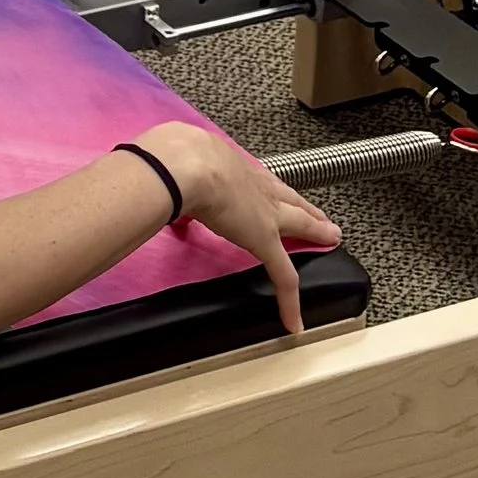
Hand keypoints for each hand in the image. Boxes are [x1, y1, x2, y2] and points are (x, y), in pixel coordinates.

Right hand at [136, 122, 339, 337]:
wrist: (186, 164)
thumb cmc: (174, 156)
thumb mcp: (171, 158)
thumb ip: (164, 172)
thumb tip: (145, 179)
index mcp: (231, 166)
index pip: (255, 178)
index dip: (265, 187)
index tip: (269, 190)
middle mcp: (254, 185)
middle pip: (288, 198)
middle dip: (305, 207)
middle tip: (323, 216)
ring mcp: (265, 214)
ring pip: (300, 224)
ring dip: (316, 230)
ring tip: (331, 237)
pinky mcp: (267, 243)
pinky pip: (284, 276)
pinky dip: (289, 300)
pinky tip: (294, 320)